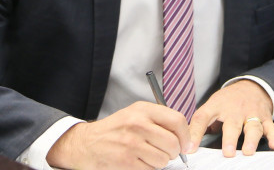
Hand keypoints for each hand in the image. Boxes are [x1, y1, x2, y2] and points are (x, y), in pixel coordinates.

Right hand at [46, 101, 191, 169]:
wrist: (87, 144)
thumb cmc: (116, 130)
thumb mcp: (135, 114)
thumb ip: (159, 120)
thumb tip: (185, 138)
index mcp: (143, 110)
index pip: (177, 120)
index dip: (185, 136)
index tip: (186, 144)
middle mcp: (138, 124)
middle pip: (173, 143)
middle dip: (172, 152)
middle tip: (164, 151)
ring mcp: (131, 143)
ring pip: (163, 159)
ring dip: (159, 162)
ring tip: (147, 155)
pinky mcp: (126, 161)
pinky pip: (151, 169)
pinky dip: (148, 168)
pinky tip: (137, 161)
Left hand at [188, 79, 273, 156]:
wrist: (251, 86)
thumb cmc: (228, 100)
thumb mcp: (212, 106)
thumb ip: (201, 123)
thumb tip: (187, 142)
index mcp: (217, 106)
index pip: (203, 117)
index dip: (195, 132)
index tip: (190, 148)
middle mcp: (234, 110)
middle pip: (232, 124)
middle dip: (230, 139)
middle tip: (228, 152)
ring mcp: (251, 114)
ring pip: (252, 126)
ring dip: (251, 139)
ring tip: (248, 151)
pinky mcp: (265, 118)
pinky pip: (271, 128)